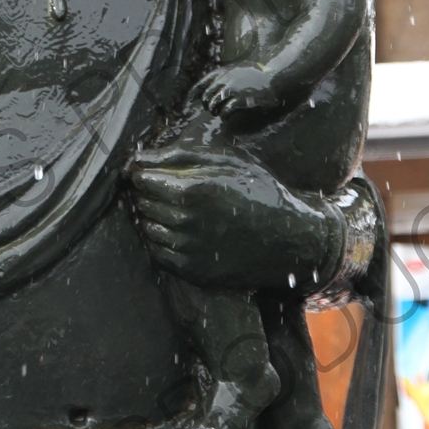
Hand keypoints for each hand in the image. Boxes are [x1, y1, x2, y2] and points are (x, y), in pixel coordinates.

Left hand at [128, 142, 341, 292]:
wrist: (290, 238)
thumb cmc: (259, 191)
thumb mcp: (224, 161)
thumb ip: (177, 156)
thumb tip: (138, 159)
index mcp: (192, 191)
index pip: (142, 180)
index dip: (142, 172)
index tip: (150, 170)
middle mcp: (186, 223)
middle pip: (142, 204)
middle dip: (147, 193)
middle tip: (163, 187)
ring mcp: (189, 251)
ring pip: (148, 229)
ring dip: (152, 216)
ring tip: (173, 207)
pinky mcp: (194, 272)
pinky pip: (159, 253)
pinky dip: (161, 239)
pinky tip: (180, 229)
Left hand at [194, 64, 278, 118]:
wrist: (273, 77)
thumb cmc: (256, 75)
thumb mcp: (236, 70)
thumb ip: (223, 77)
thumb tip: (210, 89)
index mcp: (222, 72)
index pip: (201, 83)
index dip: (194, 93)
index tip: (190, 100)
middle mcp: (224, 80)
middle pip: (206, 96)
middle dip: (207, 105)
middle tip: (212, 110)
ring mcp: (232, 89)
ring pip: (213, 104)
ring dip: (215, 111)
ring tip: (220, 114)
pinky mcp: (240, 99)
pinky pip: (226, 111)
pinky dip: (225, 116)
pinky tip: (228, 117)